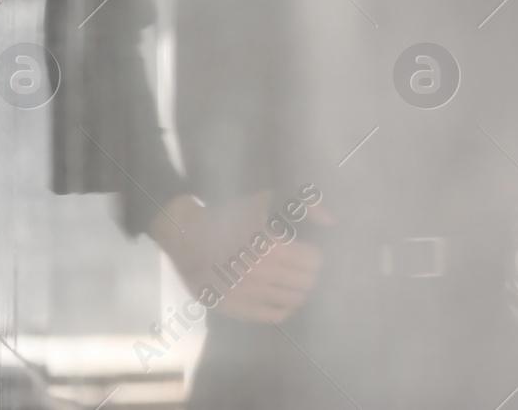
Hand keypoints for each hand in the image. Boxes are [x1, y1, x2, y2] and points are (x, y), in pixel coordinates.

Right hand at [147, 190, 334, 323]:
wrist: (184, 234)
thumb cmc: (226, 216)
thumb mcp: (262, 200)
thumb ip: (302, 203)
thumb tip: (333, 221)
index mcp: (267, 245)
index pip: (314, 261)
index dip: (313, 254)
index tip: (306, 250)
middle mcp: (259, 273)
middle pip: (306, 283)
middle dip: (307, 273)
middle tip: (298, 265)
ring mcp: (246, 294)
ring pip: (294, 301)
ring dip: (297, 290)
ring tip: (288, 279)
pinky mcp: (234, 308)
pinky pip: (274, 316)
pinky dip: (283, 308)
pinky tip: (278, 296)